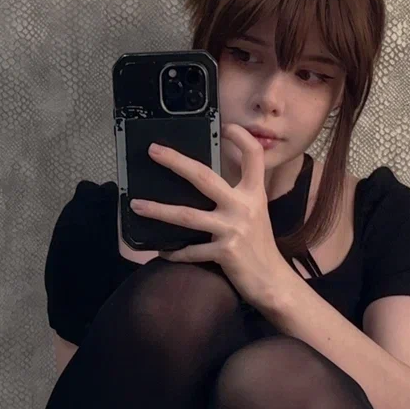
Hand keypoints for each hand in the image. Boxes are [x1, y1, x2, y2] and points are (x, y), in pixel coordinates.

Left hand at [129, 123, 290, 305]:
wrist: (272, 281)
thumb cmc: (259, 247)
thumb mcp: (255, 214)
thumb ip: (237, 196)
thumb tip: (203, 182)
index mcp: (254, 194)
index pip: (253, 156)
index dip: (242, 138)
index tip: (227, 127)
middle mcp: (244, 207)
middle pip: (204, 177)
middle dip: (175, 161)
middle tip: (153, 151)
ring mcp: (233, 229)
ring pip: (187, 215)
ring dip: (158, 210)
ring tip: (136, 205)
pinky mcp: (224, 252)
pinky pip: (191, 250)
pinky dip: (174, 251)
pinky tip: (161, 251)